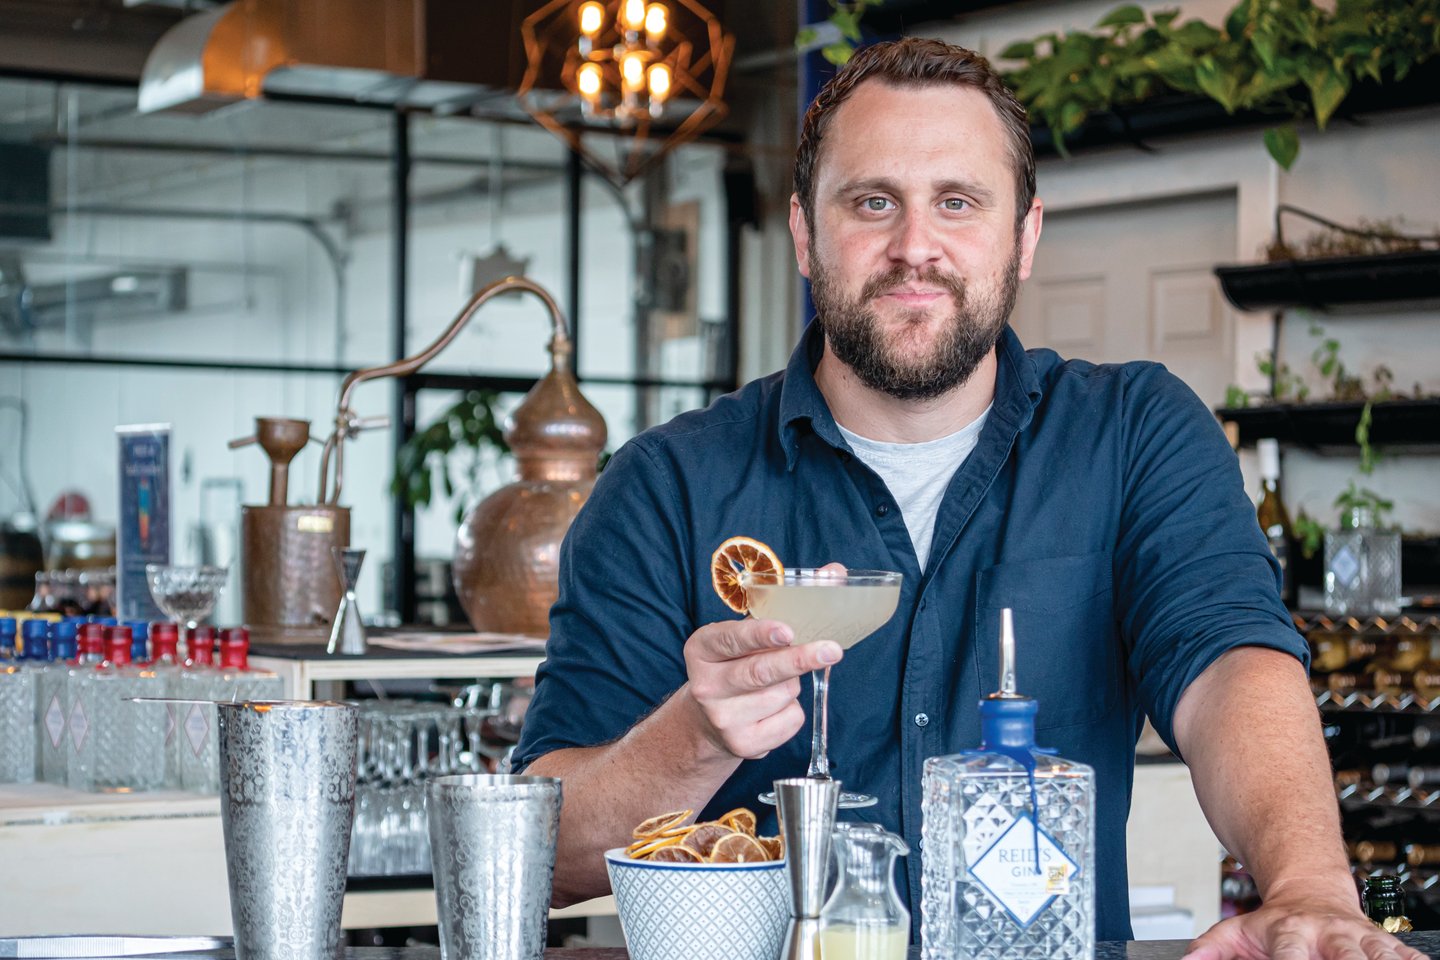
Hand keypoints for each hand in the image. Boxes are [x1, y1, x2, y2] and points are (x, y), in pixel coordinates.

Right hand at [682, 616, 841, 760]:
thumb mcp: (731, 645)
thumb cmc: (729, 671)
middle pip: (760, 673)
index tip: (787, 633)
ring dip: (792, 684)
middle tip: (831, 651)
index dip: (761, 635)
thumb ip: (759, 635)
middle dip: (798, 660)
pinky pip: (792, 718)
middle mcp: (706, 687)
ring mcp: (724, 719)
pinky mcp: (744, 744)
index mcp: (701, 651)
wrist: (707, 722)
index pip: (731, 640)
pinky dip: (793, 709)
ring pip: (785, 693)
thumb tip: (804, 637)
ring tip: (773, 686)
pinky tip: (773, 709)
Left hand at [1183, 894, 1428, 959]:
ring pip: (1382, 954)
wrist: (1310, 890)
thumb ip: (1212, 947)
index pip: (1291, 956)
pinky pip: (1407, 953)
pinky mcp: (1384, 940)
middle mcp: (1329, 934)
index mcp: (1291, 932)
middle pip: (1348, 956)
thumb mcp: (1238, 930)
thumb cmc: (1275, 921)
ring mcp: (1360, 937)